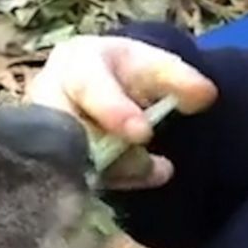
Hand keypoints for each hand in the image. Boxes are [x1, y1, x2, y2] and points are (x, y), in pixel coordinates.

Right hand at [25, 35, 216, 188]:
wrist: (106, 88)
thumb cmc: (127, 73)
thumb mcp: (154, 66)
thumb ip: (180, 78)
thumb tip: (205, 94)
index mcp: (74, 62)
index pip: (88, 85)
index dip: (114, 110)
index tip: (143, 134)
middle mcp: (48, 97)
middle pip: (70, 130)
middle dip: (111, 152)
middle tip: (154, 164)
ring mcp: (41, 133)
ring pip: (70, 164)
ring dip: (116, 172)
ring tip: (155, 168)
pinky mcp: (48, 162)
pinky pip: (73, 184)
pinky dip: (113, 185)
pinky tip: (143, 178)